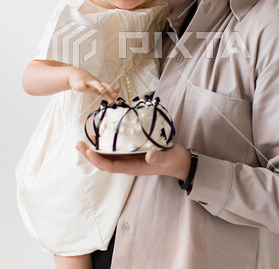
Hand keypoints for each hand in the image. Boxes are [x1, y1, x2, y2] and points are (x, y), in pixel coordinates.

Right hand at [68, 68, 119, 102]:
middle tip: (115, 94)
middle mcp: (95, 84)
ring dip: (99, 86)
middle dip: (110, 89)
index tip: (118, 97)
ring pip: (94, 84)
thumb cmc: (86, 82)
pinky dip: (82, 84)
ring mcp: (88, 83)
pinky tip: (83, 85)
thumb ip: (106, 91)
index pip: (108, 90)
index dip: (113, 93)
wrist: (74, 74)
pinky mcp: (79, 83)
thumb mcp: (97, 87)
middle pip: (104, 86)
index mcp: (98, 87)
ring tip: (102, 89)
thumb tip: (117, 93)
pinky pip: (81, 84)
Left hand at [76, 141, 190, 180]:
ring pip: (108, 154)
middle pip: (104, 161)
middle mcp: (128, 163)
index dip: (97, 160)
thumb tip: (149, 155)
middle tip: (79, 143)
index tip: (88, 151)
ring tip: (87, 137)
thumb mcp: (167, 158)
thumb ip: (158, 158)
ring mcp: (130, 157)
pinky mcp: (133, 150)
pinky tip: (105, 133)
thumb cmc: (172, 161)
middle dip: (90, 153)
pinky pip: (116, 148)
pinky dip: (108, 142)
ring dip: (96, 147)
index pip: (110, 166)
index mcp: (133, 167)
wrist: (179, 162)